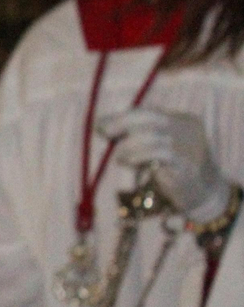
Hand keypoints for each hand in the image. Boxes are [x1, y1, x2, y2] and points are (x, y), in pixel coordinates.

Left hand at [99, 108, 230, 217]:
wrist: (206, 194)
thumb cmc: (176, 168)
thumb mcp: (160, 147)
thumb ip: (140, 135)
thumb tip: (105, 127)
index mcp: (182, 120)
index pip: (149, 112)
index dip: (122, 116)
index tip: (100, 124)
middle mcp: (186, 129)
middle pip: (150, 118)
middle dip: (121, 123)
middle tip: (103, 132)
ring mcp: (188, 146)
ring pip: (152, 135)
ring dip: (127, 144)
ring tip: (119, 157)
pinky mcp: (186, 165)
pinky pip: (159, 154)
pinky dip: (137, 155)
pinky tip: (126, 161)